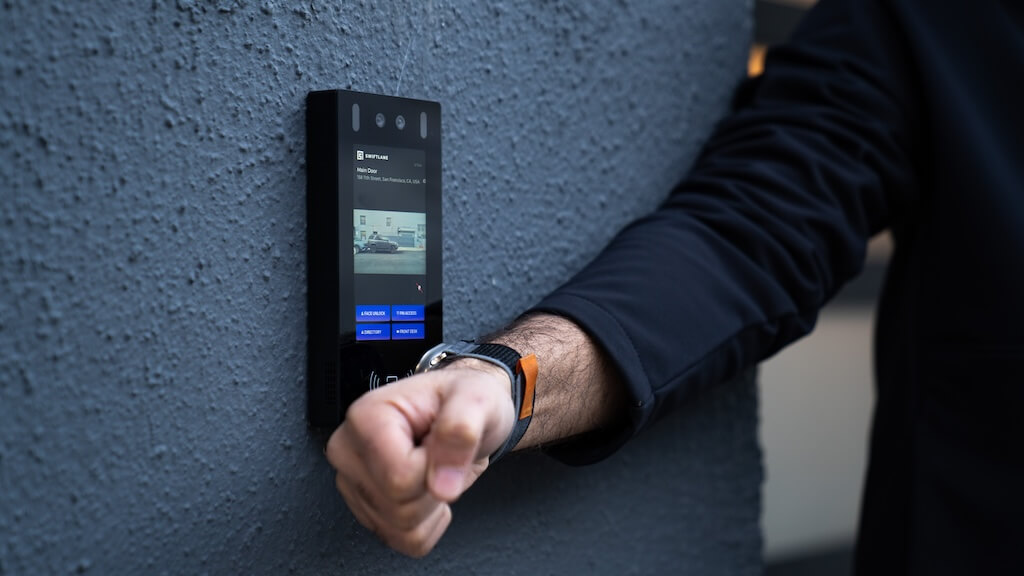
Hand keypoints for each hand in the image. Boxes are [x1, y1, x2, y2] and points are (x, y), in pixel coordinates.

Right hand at [325, 362, 514, 556]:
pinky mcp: (364, 507)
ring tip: (435, 469)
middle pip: (397, 507)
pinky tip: (427, 489)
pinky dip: (426, 524)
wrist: (466, 412)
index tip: (441, 442)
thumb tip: (442, 484)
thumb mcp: (477, 400)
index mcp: (366, 418)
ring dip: (431, 507)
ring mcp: (352, 481)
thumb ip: (461, 432)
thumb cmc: (465, 399)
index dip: (435, 468)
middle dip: (434, 489)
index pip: (399, 477)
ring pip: (398, 528)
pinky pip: (401, 541)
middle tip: (442, 456)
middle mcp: (349, 450)